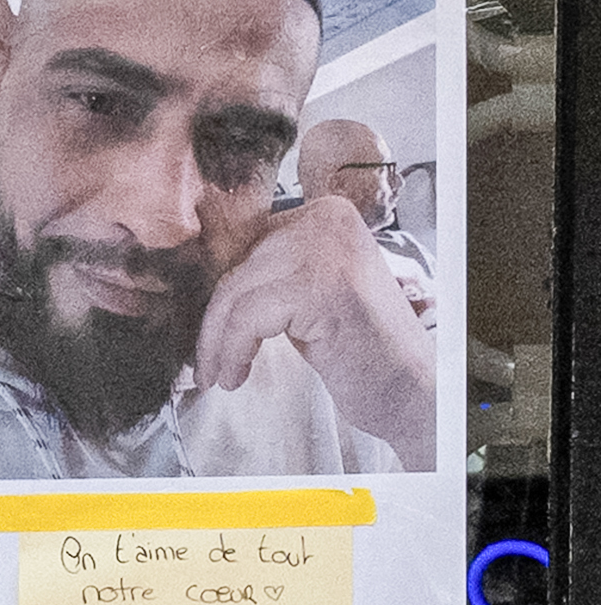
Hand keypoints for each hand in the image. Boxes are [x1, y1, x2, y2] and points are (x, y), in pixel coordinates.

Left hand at [194, 198, 435, 470]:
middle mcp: (327, 219)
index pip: (242, 242)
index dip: (216, 289)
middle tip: (204, 362)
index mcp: (323, 213)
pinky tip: (236, 377)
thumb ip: (266, 274)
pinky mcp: (320, 287)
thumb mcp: (303, 295)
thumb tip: (195, 274)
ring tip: (218, 375)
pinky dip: (233, 351)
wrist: (410, 391)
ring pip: (233, 292)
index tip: (206, 330)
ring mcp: (326, 250)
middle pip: (234, 266)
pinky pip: (247, 318)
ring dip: (216, 342)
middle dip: (211, 321)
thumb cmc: (355, 349)